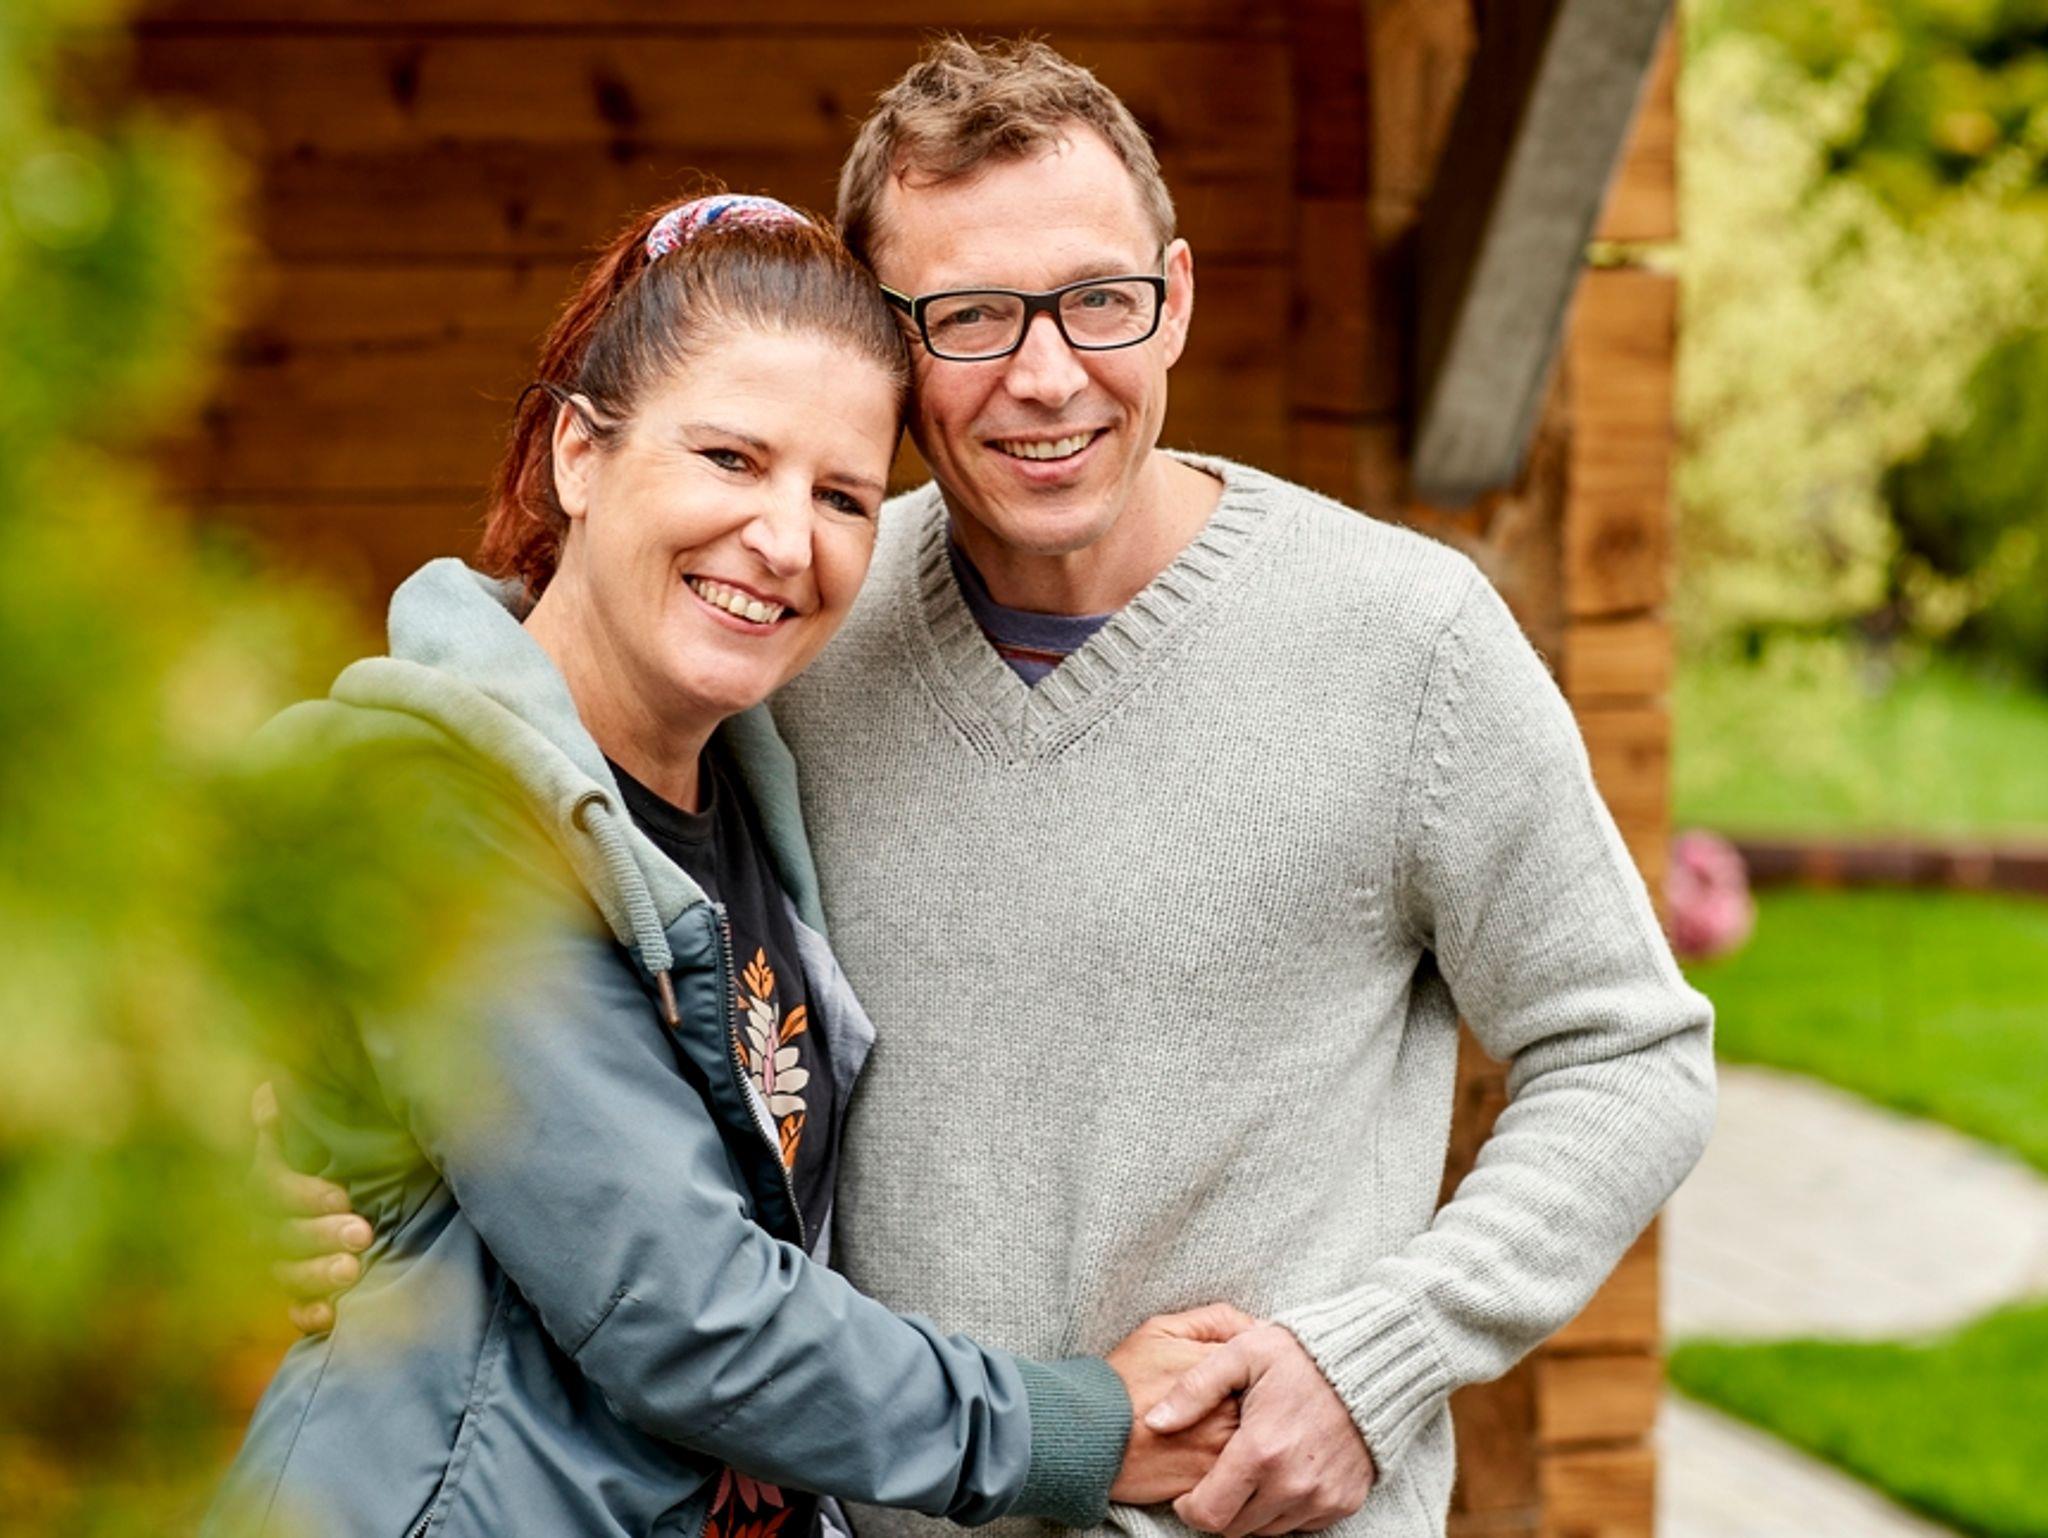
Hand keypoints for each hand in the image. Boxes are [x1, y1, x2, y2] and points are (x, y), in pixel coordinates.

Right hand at [252, 1081, 369, 1334]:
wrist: (361, 1197)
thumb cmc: (346, 1153)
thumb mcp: (326, 1132)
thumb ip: (296, 1119)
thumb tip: (268, 1091)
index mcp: (270, 1182)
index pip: (273, 1190)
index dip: (304, 1195)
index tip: (343, 1197)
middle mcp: (267, 1223)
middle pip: (281, 1235)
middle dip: (321, 1235)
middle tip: (363, 1234)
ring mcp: (279, 1260)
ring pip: (285, 1272)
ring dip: (316, 1273)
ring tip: (353, 1270)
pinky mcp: (297, 1292)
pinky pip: (292, 1308)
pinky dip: (307, 1314)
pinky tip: (329, 1317)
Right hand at [1105, 1304, 1255, 1504]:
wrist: (1088, 1434)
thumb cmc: (1122, 1378)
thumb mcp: (1160, 1331)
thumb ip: (1213, 1320)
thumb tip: (1252, 1326)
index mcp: (1221, 1369)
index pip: (1262, 1363)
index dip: (1254, 1369)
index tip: (1244, 1374)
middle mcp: (1227, 1410)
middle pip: (1264, 1406)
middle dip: (1257, 1403)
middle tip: (1240, 1402)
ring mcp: (1220, 1450)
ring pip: (1255, 1443)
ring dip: (1249, 1436)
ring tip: (1226, 1429)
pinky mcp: (1209, 1481)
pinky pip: (1237, 1475)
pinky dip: (1234, 1466)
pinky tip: (1213, 1453)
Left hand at [1145, 1322, 1375, 1536]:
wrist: (1370, 1363)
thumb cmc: (1299, 1354)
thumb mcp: (1241, 1354)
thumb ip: (1193, 1390)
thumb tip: (1153, 1421)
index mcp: (1260, 1452)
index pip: (1209, 1514)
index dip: (1188, 1509)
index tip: (1185, 1493)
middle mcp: (1293, 1484)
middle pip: (1236, 1529)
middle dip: (1217, 1510)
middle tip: (1215, 1480)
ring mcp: (1322, 1497)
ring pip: (1267, 1530)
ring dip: (1250, 1511)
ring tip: (1248, 1473)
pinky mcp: (1344, 1502)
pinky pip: (1302, 1524)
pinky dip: (1285, 1509)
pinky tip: (1280, 1474)